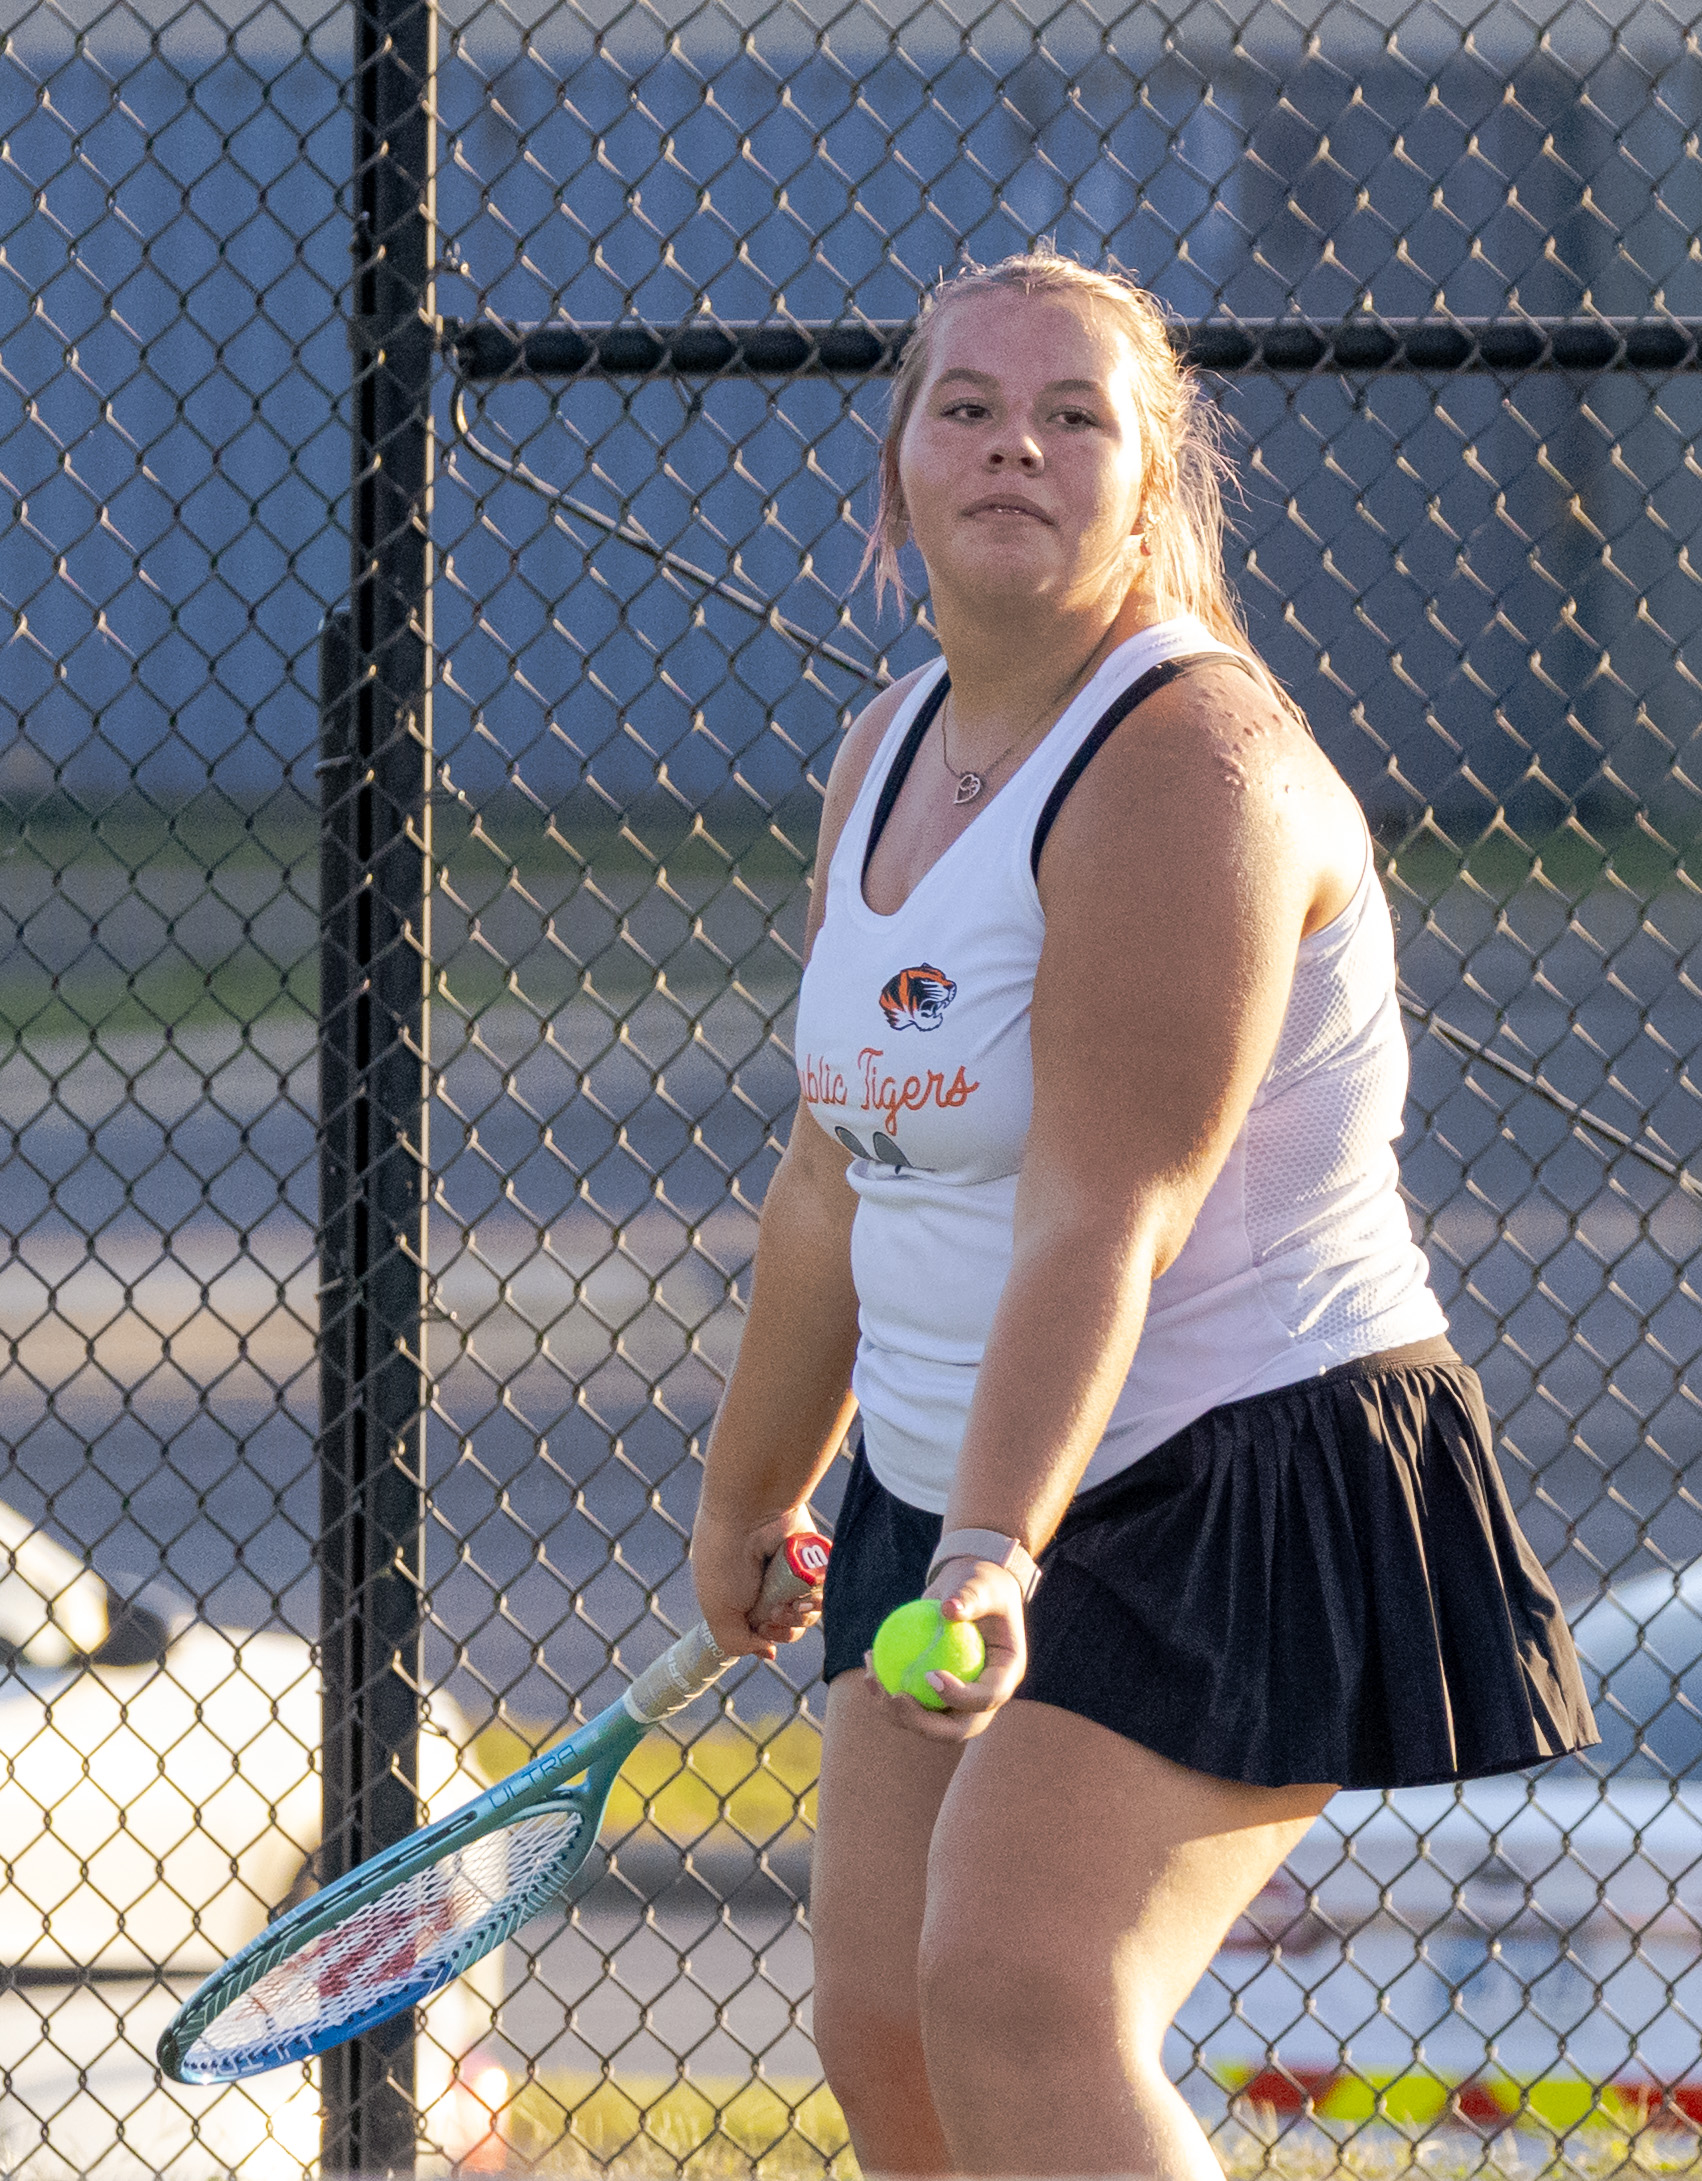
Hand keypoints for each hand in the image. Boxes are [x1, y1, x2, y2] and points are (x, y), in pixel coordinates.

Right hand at [690, 1504, 824, 1662]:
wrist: (750, 1514)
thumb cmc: (726, 1561)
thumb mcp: (719, 1612)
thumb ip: (736, 1642)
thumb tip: (769, 1652)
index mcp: (740, 1597)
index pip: (760, 1632)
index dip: (765, 1638)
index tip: (761, 1628)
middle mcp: (766, 1586)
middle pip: (788, 1626)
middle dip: (784, 1627)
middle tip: (776, 1610)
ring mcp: (791, 1574)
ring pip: (808, 1612)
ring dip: (800, 1614)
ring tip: (791, 1599)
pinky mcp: (814, 1561)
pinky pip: (825, 1592)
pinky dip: (819, 1598)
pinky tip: (809, 1592)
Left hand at [862, 1555, 1026, 1741]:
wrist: (970, 1590)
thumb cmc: (981, 1583)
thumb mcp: (981, 1583)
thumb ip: (970, 1597)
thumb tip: (949, 1610)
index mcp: (1005, 1676)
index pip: (986, 1698)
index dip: (960, 1697)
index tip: (930, 1675)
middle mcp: (983, 1698)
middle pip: (955, 1729)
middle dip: (922, 1723)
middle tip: (895, 1698)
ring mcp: (958, 1702)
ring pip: (926, 1722)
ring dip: (893, 1710)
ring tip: (871, 1678)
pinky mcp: (935, 1695)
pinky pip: (909, 1701)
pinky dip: (886, 1688)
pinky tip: (868, 1660)